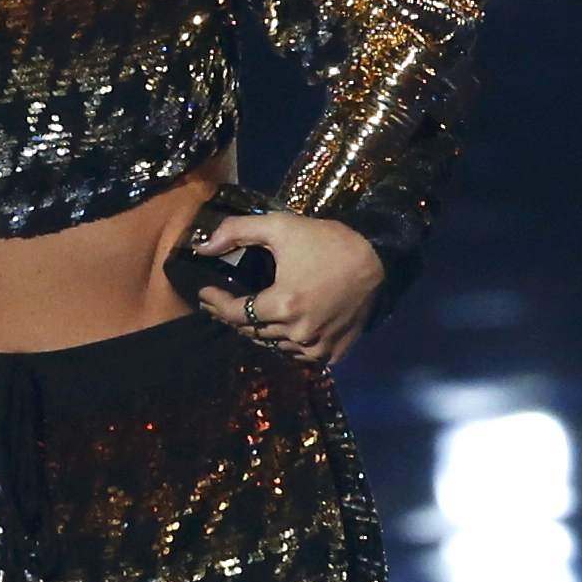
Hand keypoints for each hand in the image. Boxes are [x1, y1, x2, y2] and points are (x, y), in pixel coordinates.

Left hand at [183, 208, 380, 368]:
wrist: (379, 259)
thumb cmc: (328, 241)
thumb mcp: (280, 226)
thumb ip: (237, 231)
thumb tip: (202, 246)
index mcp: (281, 305)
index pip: (235, 314)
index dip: (215, 305)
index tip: (204, 295)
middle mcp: (297, 333)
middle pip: (253, 331)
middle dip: (236, 316)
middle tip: (224, 304)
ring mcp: (316, 347)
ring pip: (275, 346)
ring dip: (263, 331)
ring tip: (254, 314)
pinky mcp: (333, 353)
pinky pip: (301, 355)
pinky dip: (290, 343)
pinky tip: (286, 328)